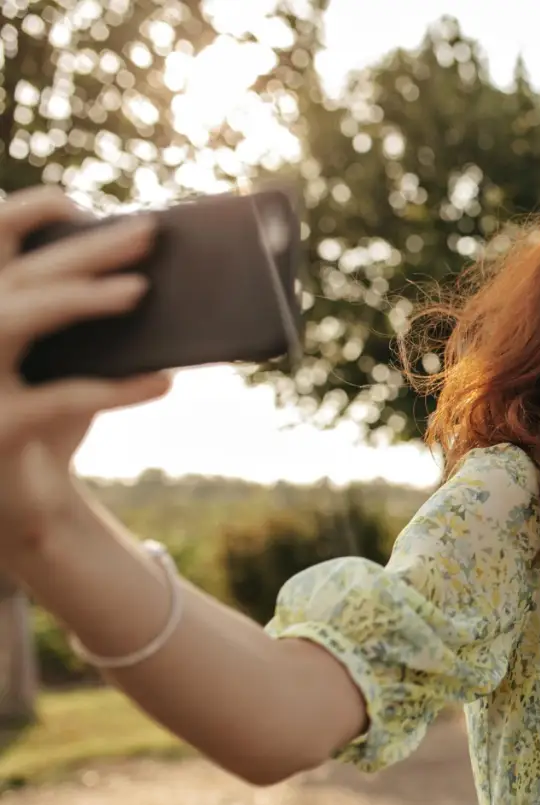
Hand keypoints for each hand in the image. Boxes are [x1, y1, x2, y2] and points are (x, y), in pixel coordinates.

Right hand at [0, 186, 170, 559]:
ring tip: (139, 291)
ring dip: (77, 299)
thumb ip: (90, 325)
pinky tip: (164, 382)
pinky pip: (56, 400)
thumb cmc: (43, 423)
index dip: (24, 214)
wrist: (17, 505)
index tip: (74, 202)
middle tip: (148, 232)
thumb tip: (155, 278)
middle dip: (84, 249)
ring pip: (13, 319)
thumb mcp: (67, 367)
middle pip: (18, 276)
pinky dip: (116, 389)